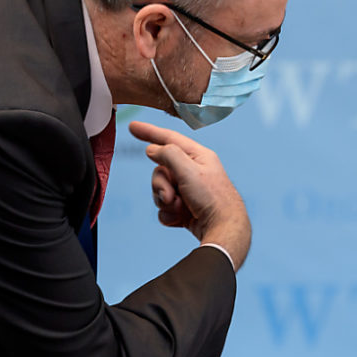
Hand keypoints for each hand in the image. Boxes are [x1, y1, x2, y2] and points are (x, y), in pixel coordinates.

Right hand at [129, 121, 250, 269]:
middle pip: (160, 170)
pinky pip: (165, 208)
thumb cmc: (212, 197)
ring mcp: (189, 191)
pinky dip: (169, 214)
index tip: (133, 127)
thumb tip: (153, 149)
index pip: (169, 139)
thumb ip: (169, 155)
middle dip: (160, 185)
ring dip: (165, 201)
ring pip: (160, 191)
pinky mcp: (186, 208)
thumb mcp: (189, 170)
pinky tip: (181, 218)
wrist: (223, 229)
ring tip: (180, 208)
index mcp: (198, 156)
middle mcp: (193, 171)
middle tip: (171, 196)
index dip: (150, 132)